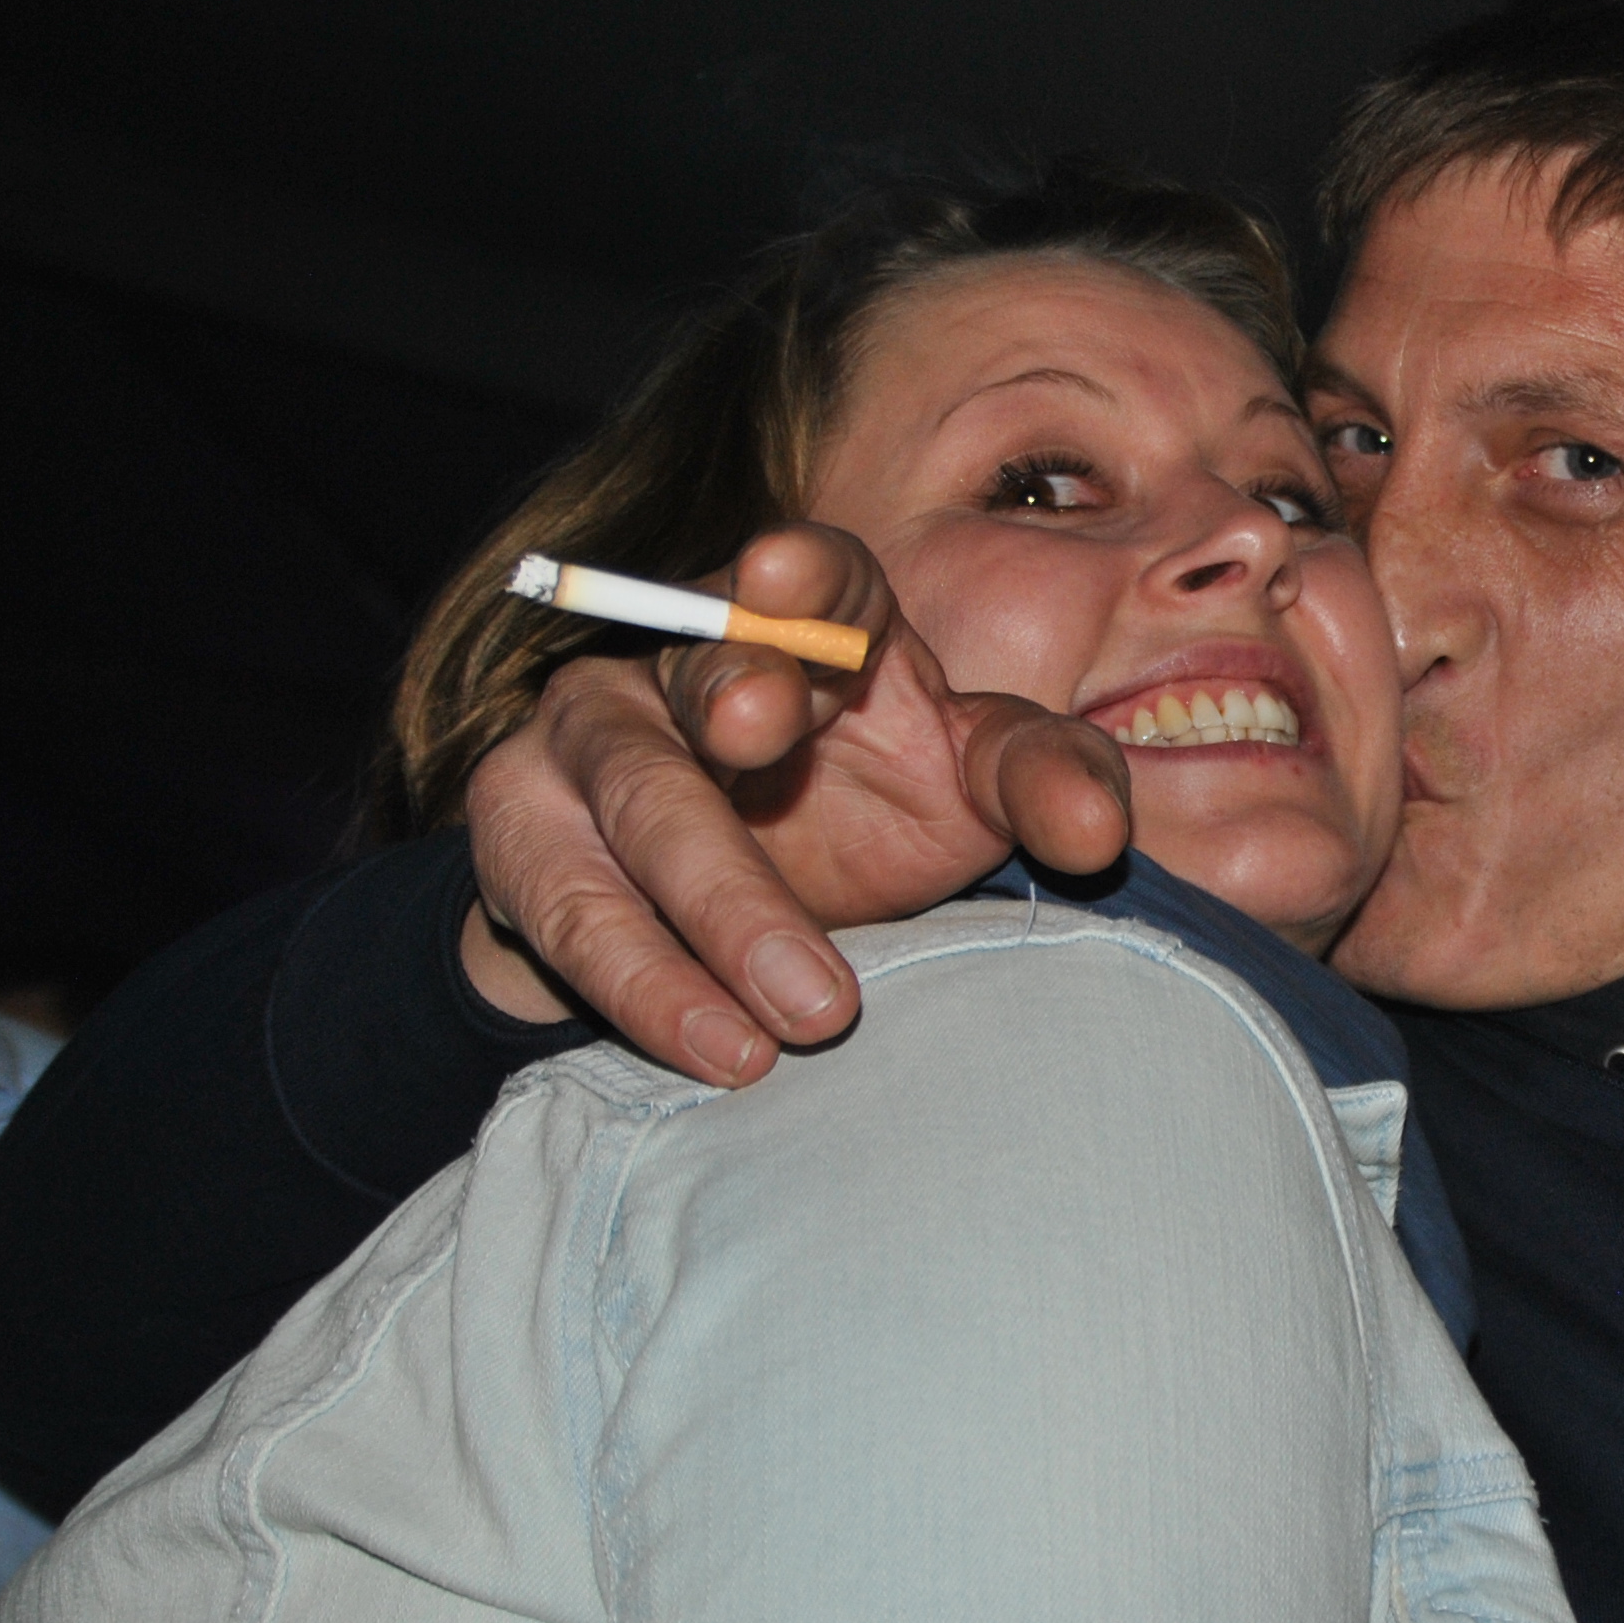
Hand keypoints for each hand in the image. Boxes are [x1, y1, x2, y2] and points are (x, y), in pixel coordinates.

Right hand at [459, 523, 1131, 1085]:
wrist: (719, 915)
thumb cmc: (869, 809)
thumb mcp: (969, 784)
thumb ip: (1041, 780)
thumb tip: (1095, 831)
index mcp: (812, 621)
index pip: (812, 572)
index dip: (797, 571)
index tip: (786, 574)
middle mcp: (687, 660)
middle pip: (706, 672)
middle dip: (730, 698)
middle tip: (758, 731)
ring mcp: (591, 740)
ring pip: (639, 803)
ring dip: (719, 906)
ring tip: (810, 1009)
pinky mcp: (527, 836)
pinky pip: (577, 912)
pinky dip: (654, 988)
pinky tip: (727, 1050)